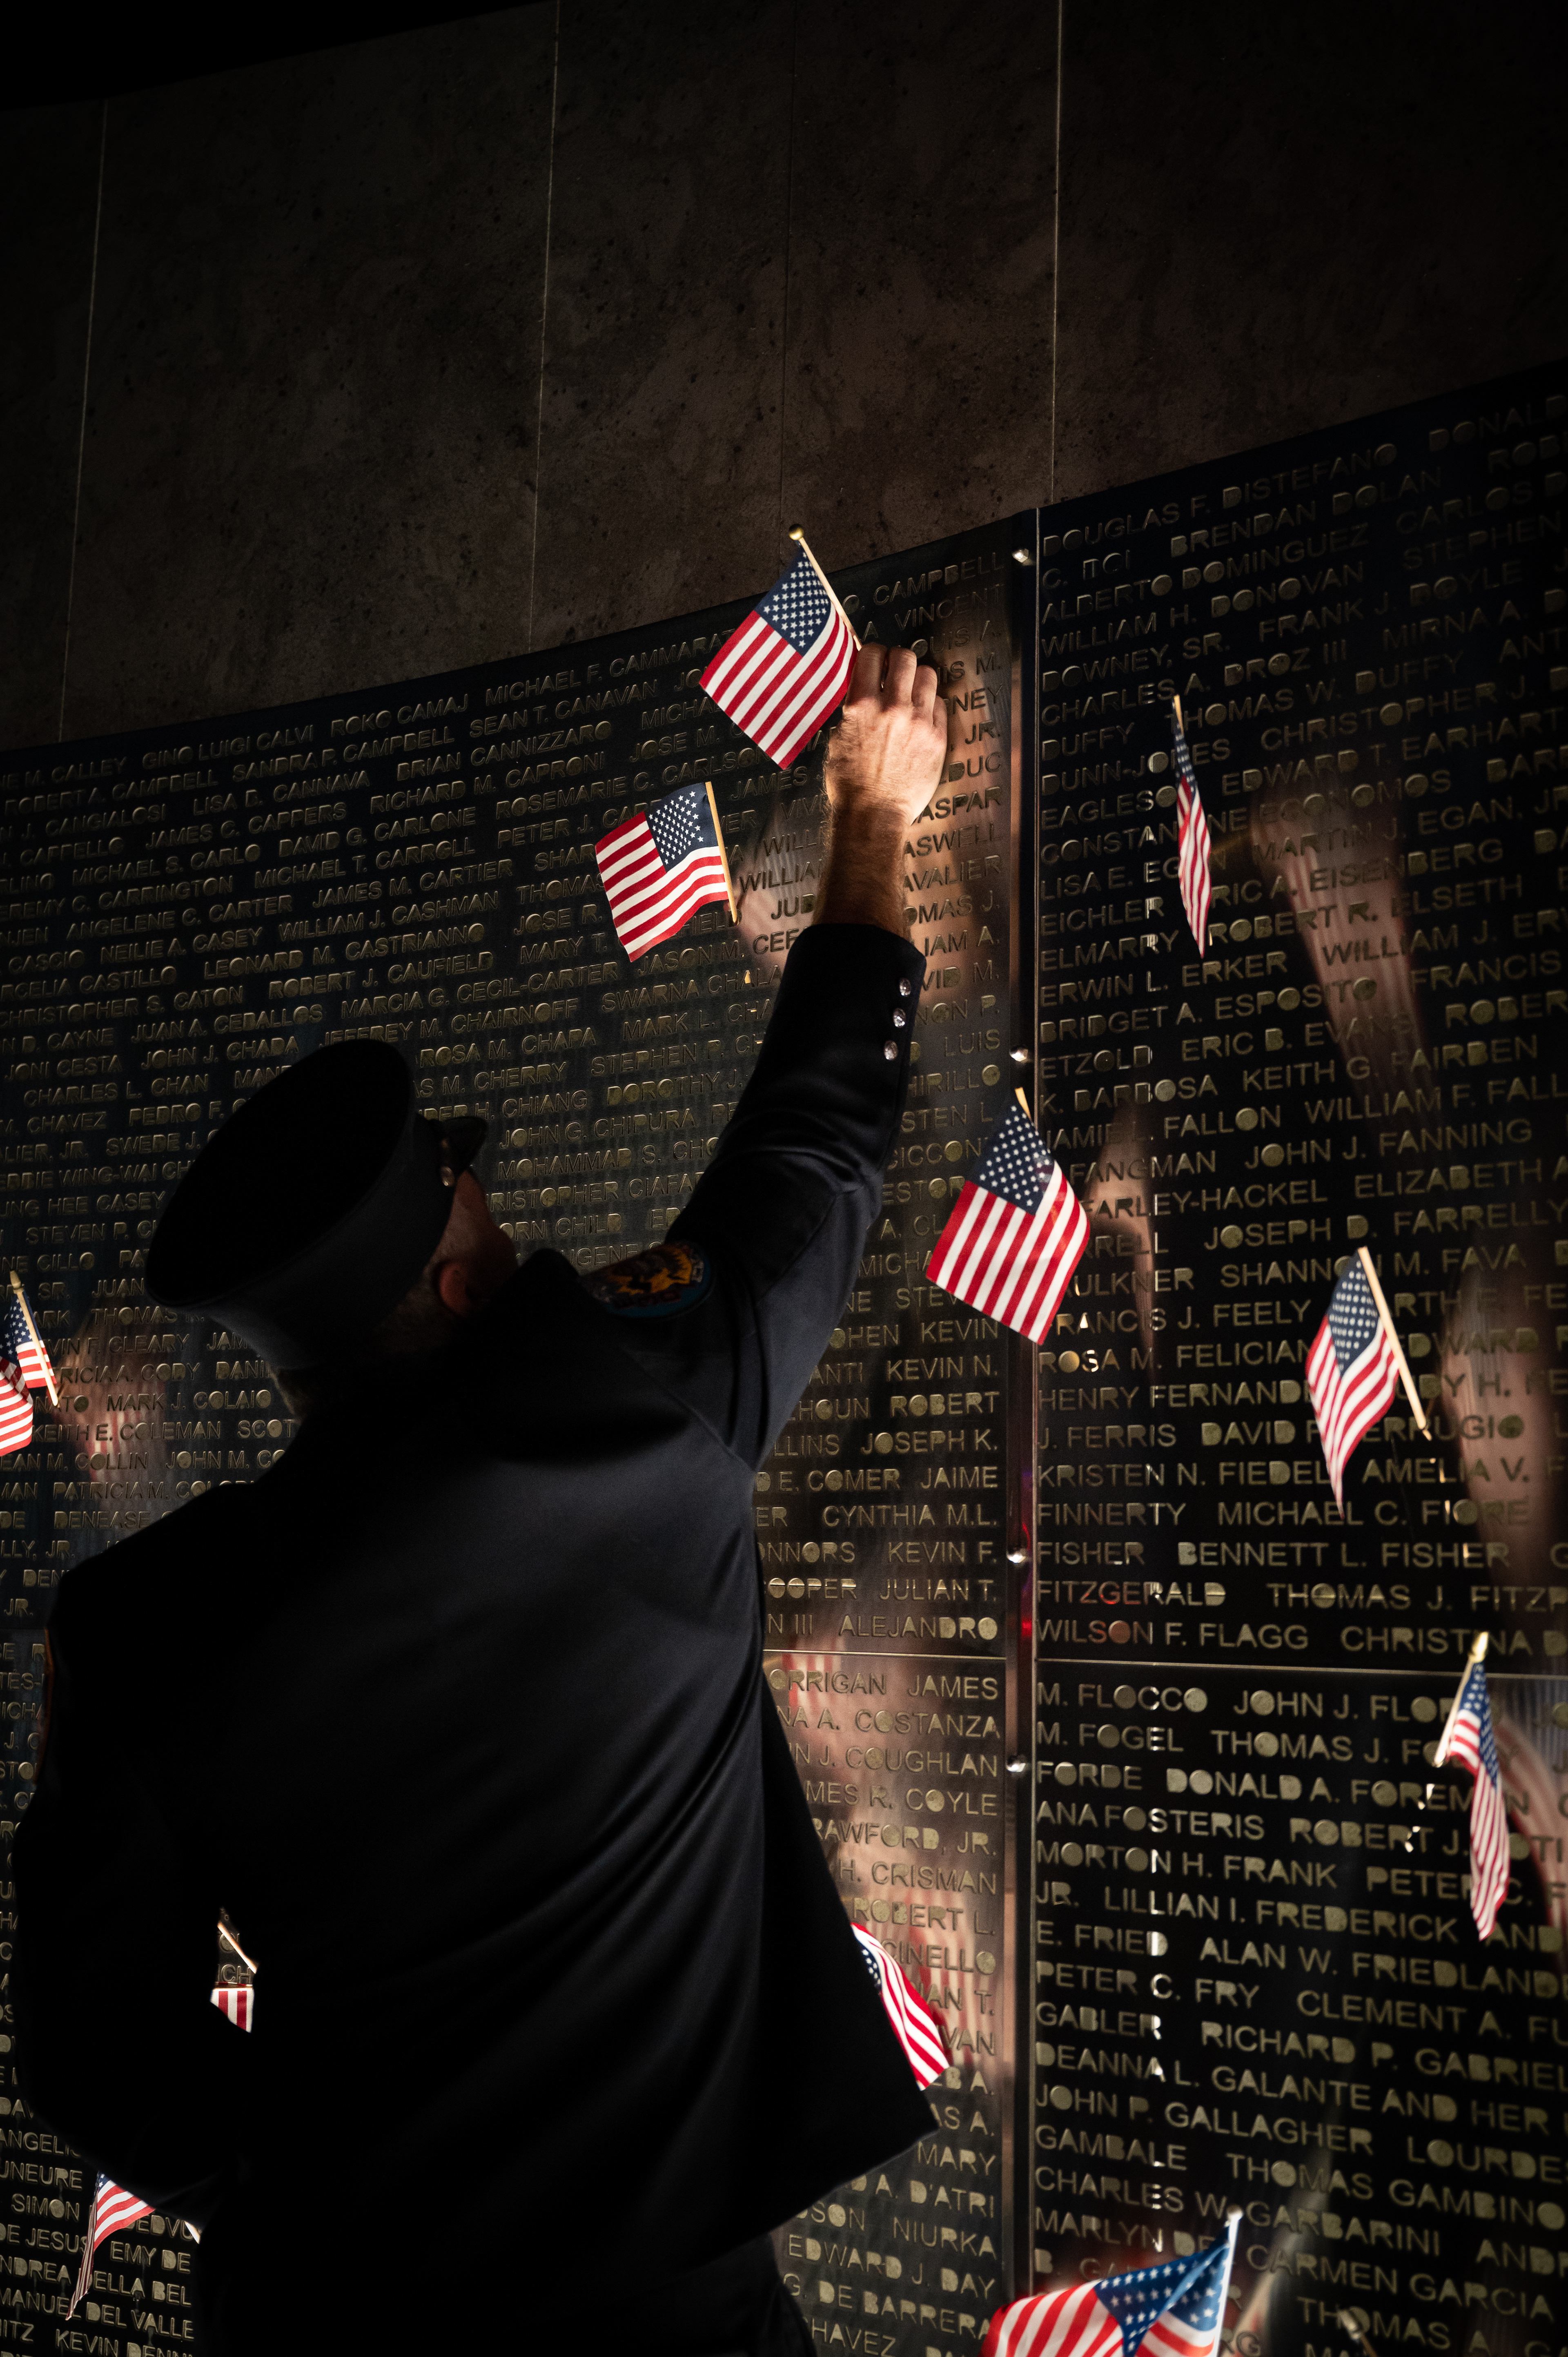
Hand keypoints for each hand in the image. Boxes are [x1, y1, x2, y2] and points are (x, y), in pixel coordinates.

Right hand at [815, 645, 947, 934]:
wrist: (872, 817)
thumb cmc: (850, 784)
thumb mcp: (838, 739)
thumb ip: (852, 709)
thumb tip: (862, 688)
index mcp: (861, 706)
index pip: (871, 654)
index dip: (873, 653)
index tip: (874, 659)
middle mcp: (892, 708)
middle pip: (904, 657)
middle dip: (898, 661)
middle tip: (895, 672)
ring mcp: (918, 722)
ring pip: (928, 675)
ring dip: (918, 679)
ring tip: (912, 692)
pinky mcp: (936, 738)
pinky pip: (940, 704)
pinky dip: (930, 706)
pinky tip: (921, 717)